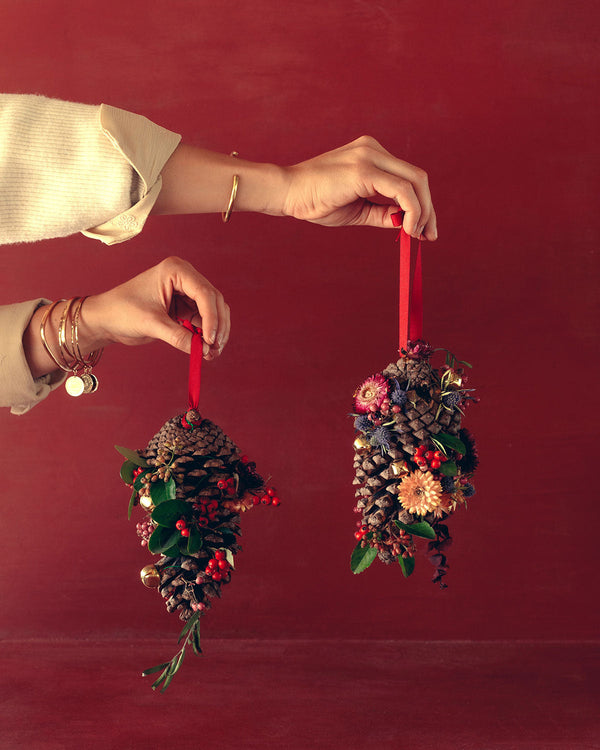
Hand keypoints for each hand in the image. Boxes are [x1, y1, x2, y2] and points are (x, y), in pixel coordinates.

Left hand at [81, 257, 229, 360]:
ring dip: (215, 331)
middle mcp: (185, 277)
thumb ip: (179, 336)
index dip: (212, 318)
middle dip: (217, 326)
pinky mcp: (184, 307)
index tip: (210, 340)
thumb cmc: (121, 312)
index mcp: (176, 270)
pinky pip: (203, 320)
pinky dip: (206, 334)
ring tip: (211, 353)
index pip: (204, 293)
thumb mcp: (152, 324)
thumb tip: (204, 350)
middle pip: (214, 301)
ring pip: (213, 311)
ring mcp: (186, 292)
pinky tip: (205, 350)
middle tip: (215, 349)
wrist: (105, 319)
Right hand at [281, 135, 436, 239]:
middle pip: (418, 178)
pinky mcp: (365, 169)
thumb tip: (405, 222)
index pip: (408, 177)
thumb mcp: (356, 210)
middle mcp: (373, 149)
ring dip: (423, 212)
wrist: (286, 193)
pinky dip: (412, 210)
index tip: (423, 230)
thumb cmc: (315, 201)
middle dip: (429, 209)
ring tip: (418, 235)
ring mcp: (370, 155)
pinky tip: (408, 228)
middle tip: (429, 236)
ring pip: (415, 181)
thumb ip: (381, 212)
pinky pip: (401, 190)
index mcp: (371, 154)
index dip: (422, 204)